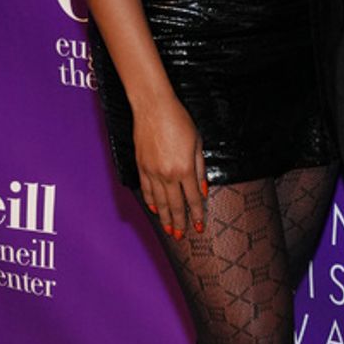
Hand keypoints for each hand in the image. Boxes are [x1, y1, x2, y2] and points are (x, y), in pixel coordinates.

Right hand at [133, 98, 207, 238]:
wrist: (153, 107)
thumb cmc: (179, 121)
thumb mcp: (197, 143)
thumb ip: (200, 169)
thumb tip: (202, 191)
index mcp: (184, 169)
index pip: (192, 199)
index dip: (196, 215)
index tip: (199, 226)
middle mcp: (167, 174)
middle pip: (175, 205)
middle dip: (179, 222)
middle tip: (180, 236)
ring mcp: (151, 172)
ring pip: (159, 201)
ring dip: (165, 218)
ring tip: (168, 230)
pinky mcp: (141, 166)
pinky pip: (146, 190)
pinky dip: (151, 202)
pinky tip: (155, 210)